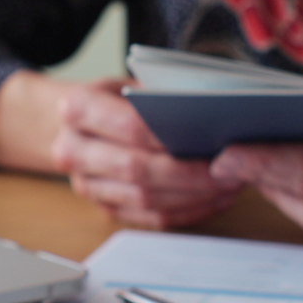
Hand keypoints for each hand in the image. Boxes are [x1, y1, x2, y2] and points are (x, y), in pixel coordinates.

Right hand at [52, 79, 242, 227]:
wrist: (80, 125)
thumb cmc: (116, 99)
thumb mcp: (131, 83)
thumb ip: (160, 97)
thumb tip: (210, 115)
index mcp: (77, 109)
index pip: (130, 126)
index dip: (170, 135)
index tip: (209, 138)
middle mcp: (72, 150)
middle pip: (137, 168)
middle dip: (188, 172)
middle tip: (229, 167)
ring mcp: (86, 186)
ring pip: (146, 199)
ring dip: (193, 195)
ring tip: (230, 184)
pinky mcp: (106, 209)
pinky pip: (151, 218)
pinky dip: (188, 211)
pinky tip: (215, 199)